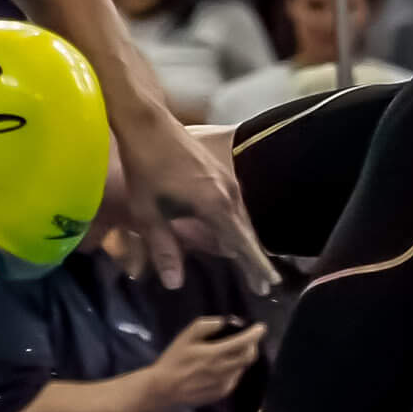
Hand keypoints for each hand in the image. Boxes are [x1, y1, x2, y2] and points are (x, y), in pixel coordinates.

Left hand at [116, 109, 274, 291]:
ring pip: (242, 219)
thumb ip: (164, 249)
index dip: (255, 267)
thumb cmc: (145, 170)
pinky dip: (237, 225)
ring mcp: (229, 180)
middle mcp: (230, 193)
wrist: (149, 125)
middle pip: (247, 234)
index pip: (242, 244)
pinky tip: (232, 233)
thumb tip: (175, 284)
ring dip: (247, 242)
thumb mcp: (148, 214)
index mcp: (215, 206)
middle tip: (264, 285)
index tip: (267, 286)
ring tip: (252, 265)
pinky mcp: (222, 173)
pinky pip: (235, 206)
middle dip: (255, 259)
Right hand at [146, 317, 262, 408]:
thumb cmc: (172, 361)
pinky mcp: (222, 393)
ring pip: (242, 367)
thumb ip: (207, 325)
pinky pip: (234, 377)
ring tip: (227, 353)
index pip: (245, 342)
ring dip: (240, 357)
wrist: (163, 390)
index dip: (256, 333)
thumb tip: (226, 322)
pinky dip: (232, 369)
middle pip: (250, 356)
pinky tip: (218, 367)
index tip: (261, 327)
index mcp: (215, 354)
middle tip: (246, 339)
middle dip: (252, 345)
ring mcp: (225, 384)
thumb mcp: (185, 337)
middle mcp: (224, 370)